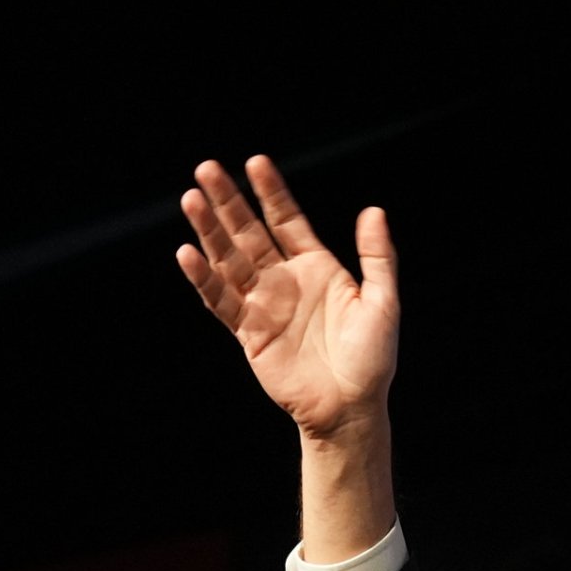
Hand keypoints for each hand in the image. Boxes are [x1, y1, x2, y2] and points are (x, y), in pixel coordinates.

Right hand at [177, 157, 398, 446]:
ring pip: (229, 260)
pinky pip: (221, 301)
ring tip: (190, 200)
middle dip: (228, 201)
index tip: (255, 162)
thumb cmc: (372, 358)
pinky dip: (204, 279)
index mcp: (316, 267)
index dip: (271, 192)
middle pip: (249, 232)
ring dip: (209, 231)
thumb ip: (377, 257)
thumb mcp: (382, 302)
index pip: (287, 220)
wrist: (350, 408)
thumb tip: (374, 211)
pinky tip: (188, 254)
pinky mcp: (248, 333)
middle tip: (207, 169)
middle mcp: (285, 280)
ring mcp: (263, 304)